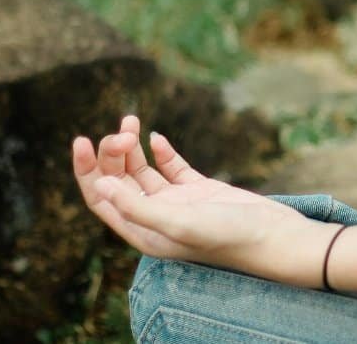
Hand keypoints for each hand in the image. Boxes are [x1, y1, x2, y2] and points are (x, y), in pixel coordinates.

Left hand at [72, 116, 337, 287]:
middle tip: (123, 130)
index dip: (88, 171)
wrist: (274, 235)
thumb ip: (138, 206)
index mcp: (143, 232)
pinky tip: (156, 137)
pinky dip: (161, 151)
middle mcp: (156, 218)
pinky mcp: (200, 189)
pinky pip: (171, 167)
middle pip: (120, 181)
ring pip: (143, 171)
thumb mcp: (178, 222)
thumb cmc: (227, 236)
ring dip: (133, 147)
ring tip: (132, 120)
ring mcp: (178, 203)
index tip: (82, 141)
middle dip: (114, 153)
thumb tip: (102, 186)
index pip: (102, 200)